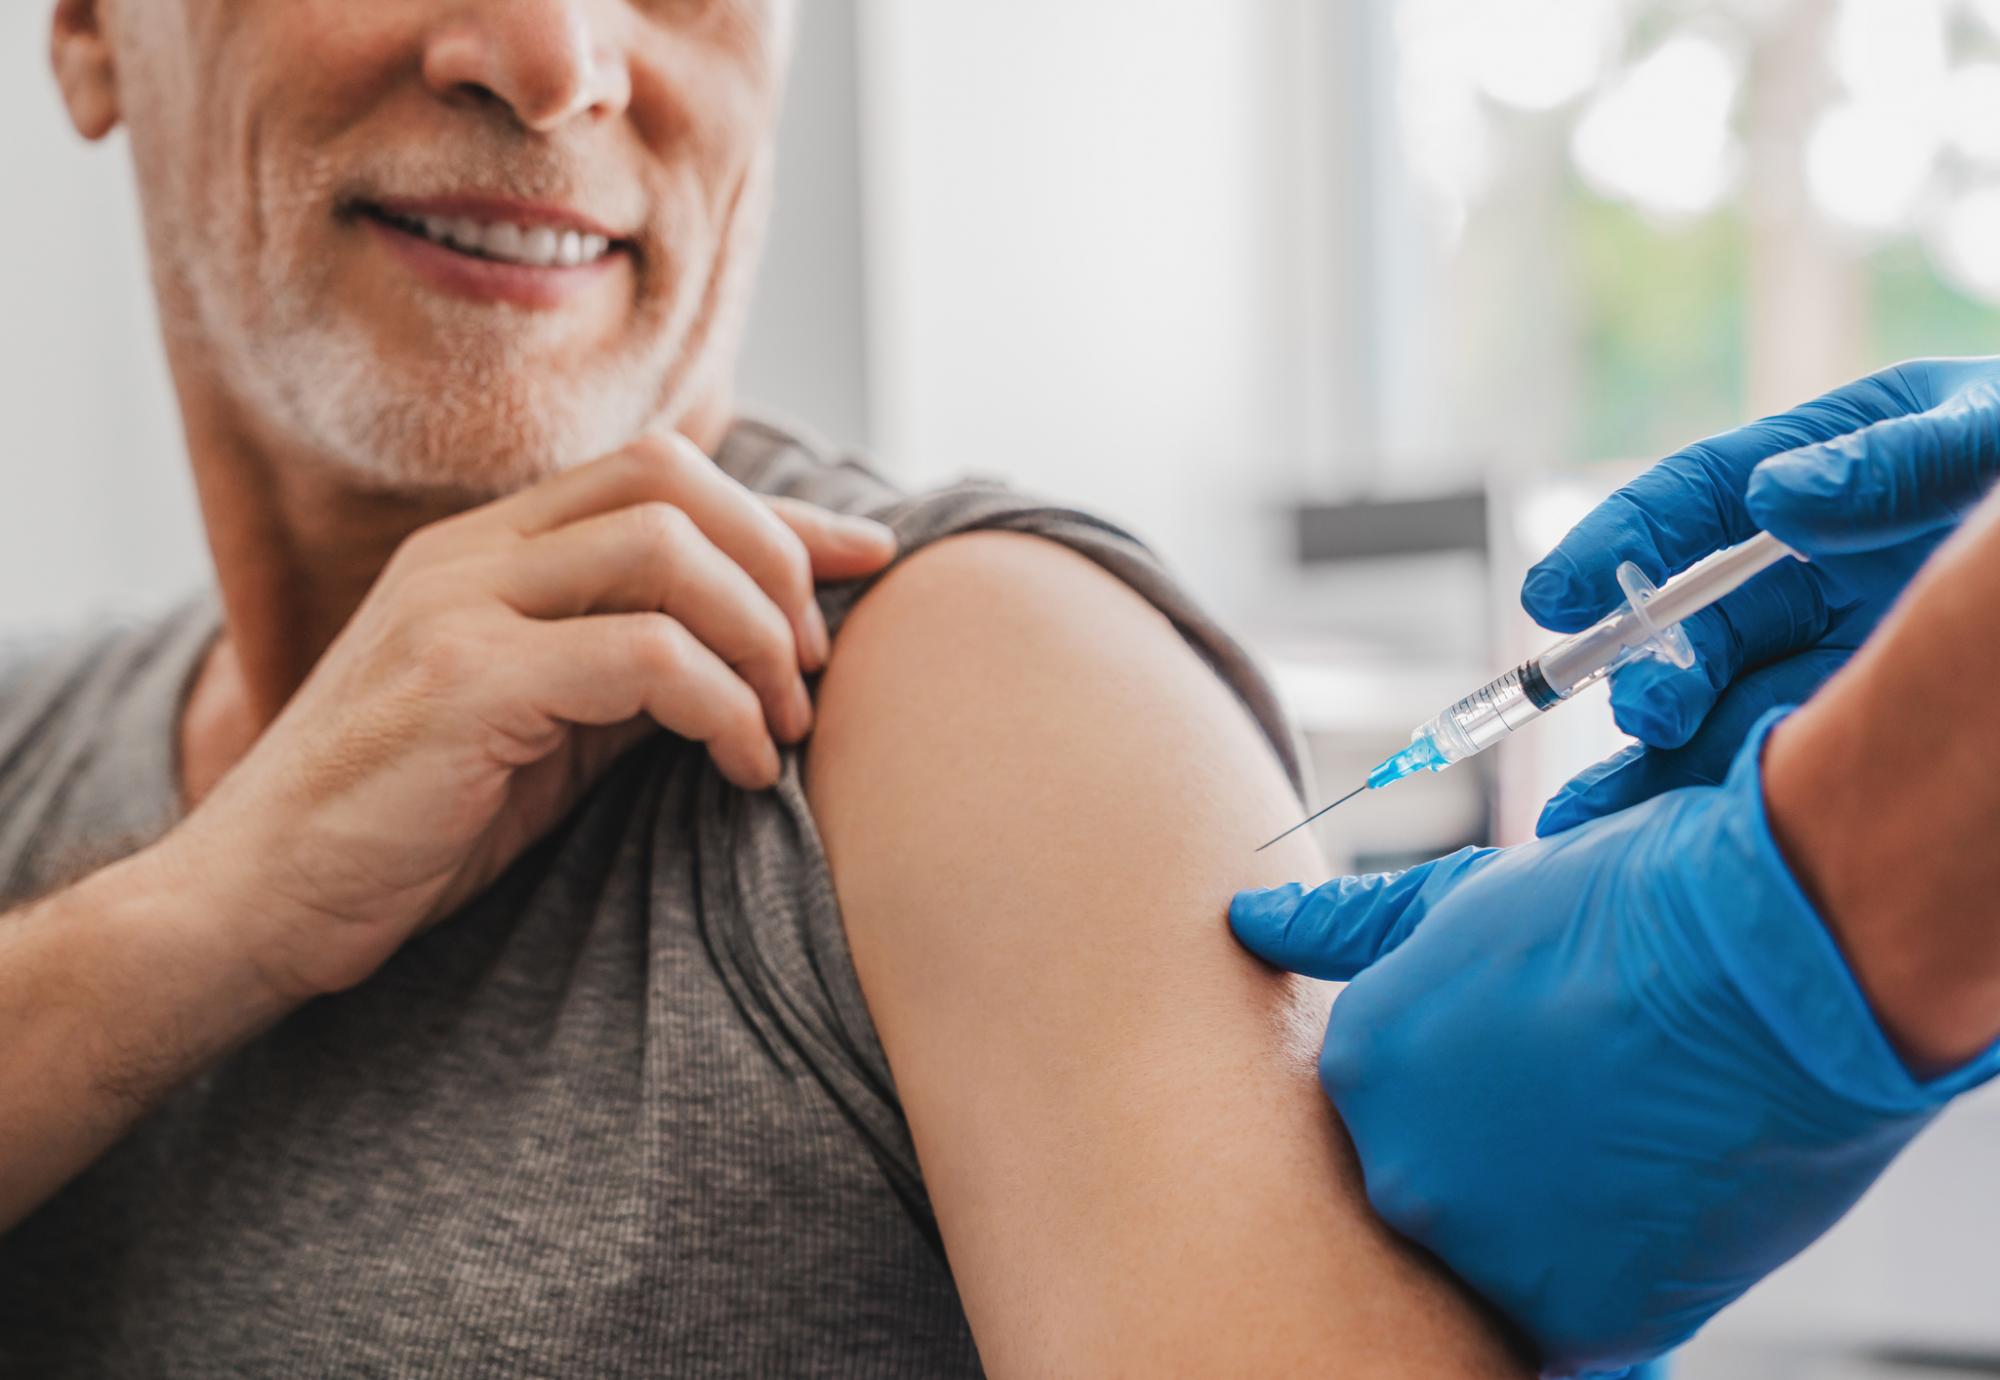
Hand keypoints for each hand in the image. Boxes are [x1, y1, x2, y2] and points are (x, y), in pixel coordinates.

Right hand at [168, 433, 896, 1000]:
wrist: (255, 902)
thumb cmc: (408, 824)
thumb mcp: (541, 726)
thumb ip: (627, 668)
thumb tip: (759, 649)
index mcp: (489, 549)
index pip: (662, 476)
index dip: (781, 513)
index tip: (868, 557)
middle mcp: (472, 553)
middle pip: (673, 479)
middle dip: (777, 562)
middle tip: (813, 670)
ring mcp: (460, 606)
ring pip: (667, 549)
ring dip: (760, 636)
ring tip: (785, 728)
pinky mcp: (463, 683)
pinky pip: (646, 655)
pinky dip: (725, 706)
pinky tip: (744, 769)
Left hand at [1229, 715, 1999, 1376]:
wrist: (1773, 959)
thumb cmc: (1627, 913)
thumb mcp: (1465, 901)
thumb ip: (1343, 926)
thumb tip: (1249, 916)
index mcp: (1359, 1066)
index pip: (1392, 1107)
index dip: (1476, 1086)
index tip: (1540, 1064)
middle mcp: (1395, 1168)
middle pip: (1439, 1186)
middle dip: (1504, 1158)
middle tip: (1592, 1105)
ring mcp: (1480, 1249)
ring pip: (1505, 1257)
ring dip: (1561, 1222)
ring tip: (1635, 1144)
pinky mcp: (1576, 1317)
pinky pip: (1576, 1321)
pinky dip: (1615, 1278)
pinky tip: (1659, 1204)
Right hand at [1526, 356, 1999, 833]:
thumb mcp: (1992, 443)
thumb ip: (1894, 463)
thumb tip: (1780, 495)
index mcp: (1831, 476)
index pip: (1699, 502)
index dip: (1620, 542)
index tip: (1558, 592)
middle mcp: (1814, 570)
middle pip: (1694, 619)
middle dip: (1645, 667)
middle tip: (1646, 712)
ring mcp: (1831, 656)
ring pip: (1708, 704)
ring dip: (1645, 755)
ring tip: (1601, 813)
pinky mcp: (1851, 733)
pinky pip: (1751, 767)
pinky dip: (1678, 805)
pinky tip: (1624, 842)